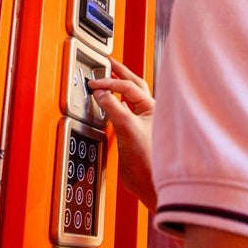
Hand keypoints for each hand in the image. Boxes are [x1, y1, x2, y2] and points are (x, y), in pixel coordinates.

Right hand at [87, 59, 155, 209]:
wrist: (150, 184)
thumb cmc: (149, 161)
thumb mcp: (127, 128)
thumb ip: (113, 108)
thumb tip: (101, 93)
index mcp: (153, 107)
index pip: (128, 87)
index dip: (110, 83)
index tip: (94, 84)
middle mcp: (150, 112)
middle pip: (133, 86)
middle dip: (120, 73)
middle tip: (108, 63)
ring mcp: (143, 122)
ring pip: (130, 98)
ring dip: (119, 87)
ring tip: (110, 76)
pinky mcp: (135, 133)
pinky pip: (125, 111)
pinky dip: (116, 103)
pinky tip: (111, 102)